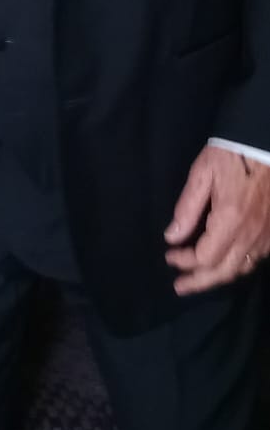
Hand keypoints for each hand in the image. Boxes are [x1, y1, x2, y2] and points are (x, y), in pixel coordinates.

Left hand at [165, 144, 269, 294]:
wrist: (265, 142)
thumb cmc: (232, 154)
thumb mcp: (202, 174)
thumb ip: (187, 208)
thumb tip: (172, 237)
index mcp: (230, 220)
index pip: (204, 257)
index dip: (184, 262)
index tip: (169, 256)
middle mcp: (250, 234)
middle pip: (223, 272)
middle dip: (199, 282)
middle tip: (180, 287)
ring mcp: (265, 235)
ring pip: (242, 269)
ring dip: (219, 277)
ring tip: (200, 279)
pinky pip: (256, 259)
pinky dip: (238, 266)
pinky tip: (227, 263)